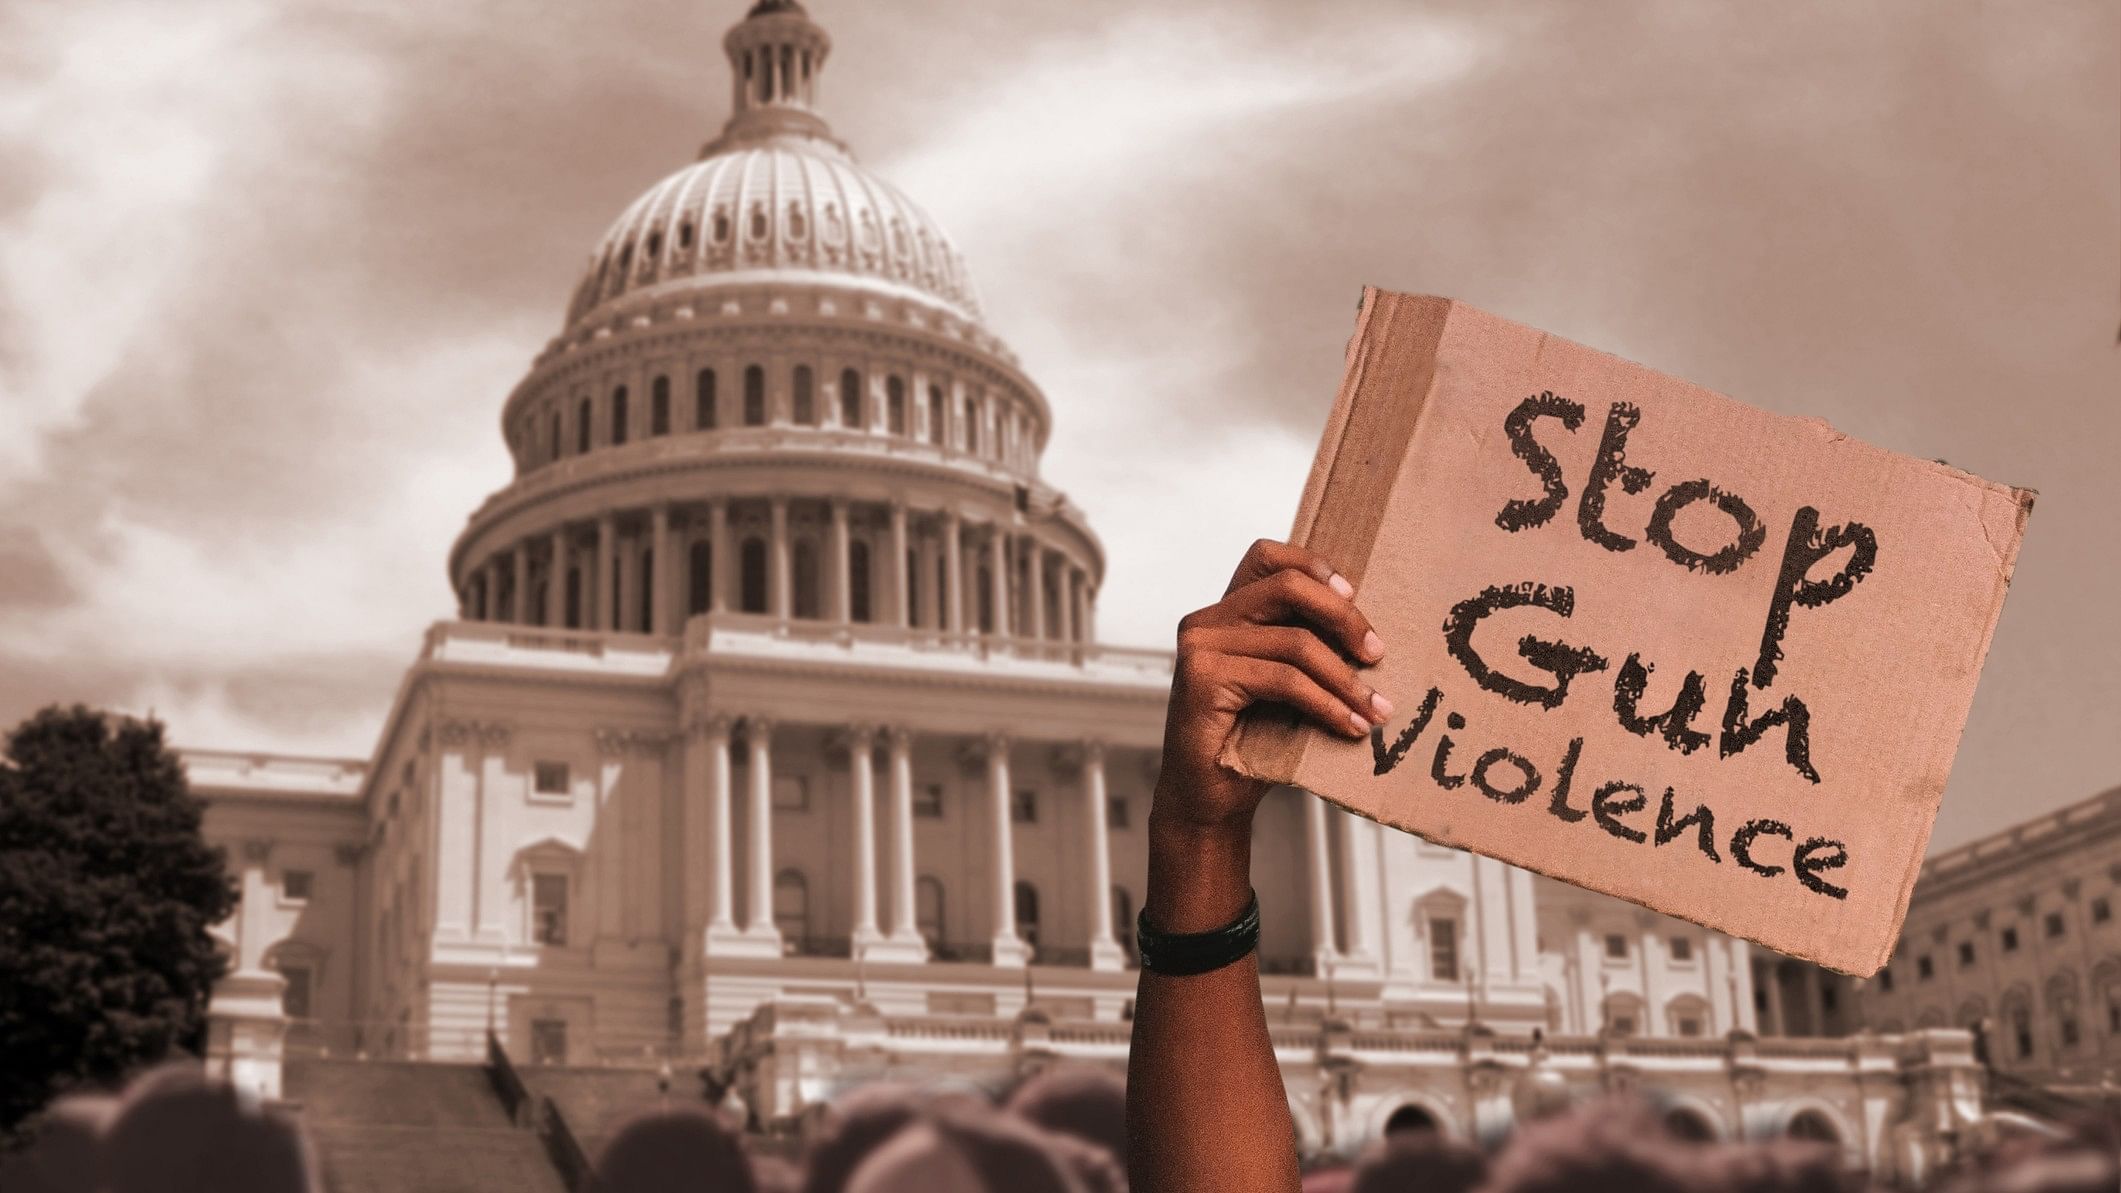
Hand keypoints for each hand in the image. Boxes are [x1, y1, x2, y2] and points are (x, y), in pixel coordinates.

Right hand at [1153, 539, 1388, 837]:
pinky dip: (1326, 703)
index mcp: (1225, 613)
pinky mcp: (1203, 678)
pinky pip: (1284, 679)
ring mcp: (1200, 646)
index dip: (1314, 565)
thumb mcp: (1286, 684)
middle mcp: (1206, 620)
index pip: (1268, 556)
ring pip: (1295, 641)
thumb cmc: (1250, 741)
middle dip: (1343, 618)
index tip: (1354, 596)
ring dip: (1345, 679)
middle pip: (1288, 586)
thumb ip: (1306, 648)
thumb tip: (1371, 634)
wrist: (1210, 798)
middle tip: (1377, 654)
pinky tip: (1349, 725)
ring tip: (1375, 709)